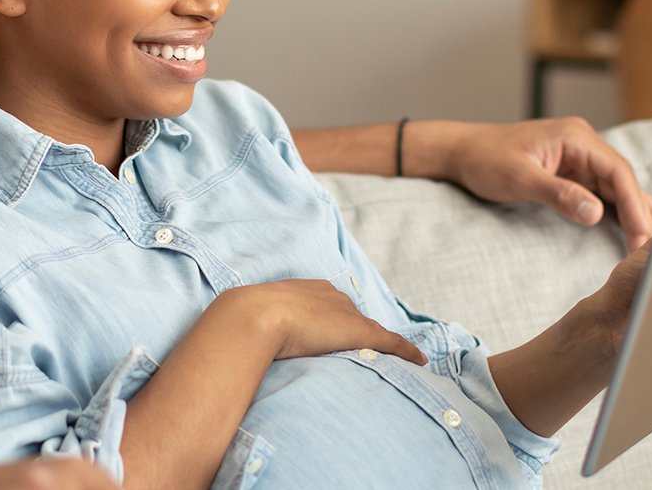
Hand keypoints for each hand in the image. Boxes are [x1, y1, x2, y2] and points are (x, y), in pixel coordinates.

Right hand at [223, 279, 426, 363]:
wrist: (254, 317)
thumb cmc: (244, 320)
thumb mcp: (251, 321)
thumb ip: (254, 330)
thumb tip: (232, 346)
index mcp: (306, 290)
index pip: (328, 306)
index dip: (334, 321)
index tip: (334, 334)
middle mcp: (331, 296)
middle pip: (353, 316)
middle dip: (359, 330)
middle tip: (362, 349)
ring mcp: (346, 314)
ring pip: (372, 331)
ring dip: (383, 344)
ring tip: (394, 357)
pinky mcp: (360, 333)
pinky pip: (390, 343)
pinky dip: (405, 352)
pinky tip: (418, 361)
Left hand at [420, 117, 651, 249]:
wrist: (461, 152)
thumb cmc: (485, 160)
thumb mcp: (520, 179)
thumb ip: (559, 194)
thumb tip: (596, 213)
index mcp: (576, 137)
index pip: (617, 171)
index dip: (635, 204)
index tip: (645, 234)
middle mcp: (583, 144)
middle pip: (622, 180)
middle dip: (640, 212)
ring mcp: (578, 157)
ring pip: (616, 186)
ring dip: (633, 212)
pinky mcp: (571, 171)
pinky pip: (602, 190)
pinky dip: (617, 209)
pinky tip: (635, 226)